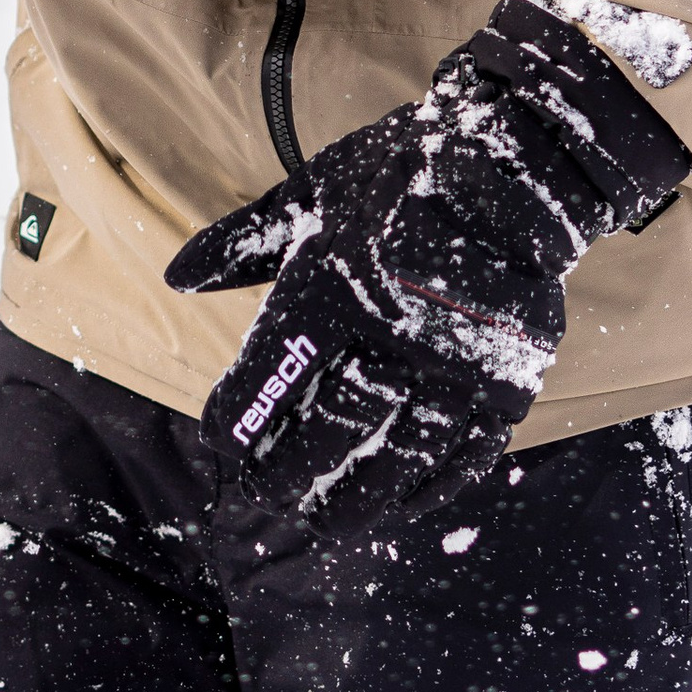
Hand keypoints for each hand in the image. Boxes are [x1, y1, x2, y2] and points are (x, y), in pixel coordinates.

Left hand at [168, 0, 691, 533]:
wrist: (517, 170)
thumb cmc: (400, 176)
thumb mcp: (312, 193)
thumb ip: (244, 243)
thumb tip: (175, 276)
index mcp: (333, 284)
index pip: (272, 376)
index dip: (241, 419)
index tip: (221, 444)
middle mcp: (391, 332)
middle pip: (330, 427)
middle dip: (290, 471)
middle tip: (268, 497)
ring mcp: (455, 363)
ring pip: (395, 455)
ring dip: (354, 495)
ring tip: (323, 521)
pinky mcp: (506, 381)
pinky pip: (462, 456)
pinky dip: (428, 488)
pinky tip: (400, 506)